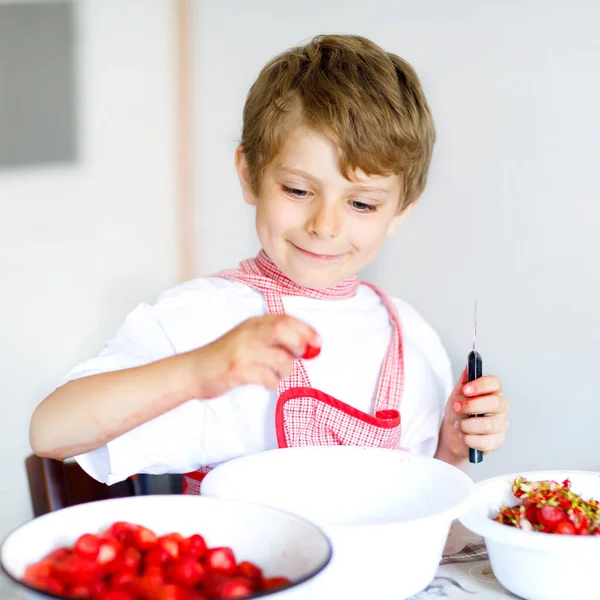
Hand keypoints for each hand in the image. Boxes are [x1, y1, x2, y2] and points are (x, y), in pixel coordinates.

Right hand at [188, 315, 320, 397]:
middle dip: (299, 344)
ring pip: (280, 358)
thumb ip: (272, 338)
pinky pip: (267, 378)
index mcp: (253, 324)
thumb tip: (306, 346)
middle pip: (283, 330)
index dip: (306, 329)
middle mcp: (248, 334)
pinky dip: (272, 382)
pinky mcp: (237, 371)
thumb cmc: (225, 356)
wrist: (194, 371)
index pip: (285, 319)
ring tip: (278, 373)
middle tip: (299, 356)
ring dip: (286, 370)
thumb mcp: (247, 337)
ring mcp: (242, 352)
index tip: (317, 341)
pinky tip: (265, 382)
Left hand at [436, 367, 509, 465]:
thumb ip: (464, 382)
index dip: (481, 385)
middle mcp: (501, 408)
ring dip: (468, 425)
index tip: (466, 390)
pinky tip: (463, 436)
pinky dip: (470, 439)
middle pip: (495, 403)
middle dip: (473, 406)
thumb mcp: (457, 395)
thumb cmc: (458, 412)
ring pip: (490, 424)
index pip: (495, 383)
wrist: (452, 435)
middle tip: (457, 407)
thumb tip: (468, 367)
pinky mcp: (497, 442)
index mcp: (493, 392)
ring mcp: (501, 425)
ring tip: (458, 425)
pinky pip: (486, 442)